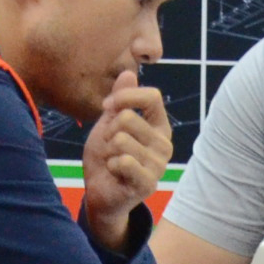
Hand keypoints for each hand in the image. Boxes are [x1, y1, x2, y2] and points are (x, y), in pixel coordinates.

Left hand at [78, 69, 173, 249]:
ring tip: (112, 160)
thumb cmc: (106, 156)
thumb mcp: (109, 123)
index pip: (152, 96)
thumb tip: (129, 71)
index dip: (125, 96)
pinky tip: (115, 173)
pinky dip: (111, 165)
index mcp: (159, 126)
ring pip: (122, 139)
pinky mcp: (148, 183)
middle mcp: (164, 144)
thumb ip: (120, 100)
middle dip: (108, 130)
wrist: (99, 191)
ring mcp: (159, 165)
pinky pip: (123, 161)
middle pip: (129, 118)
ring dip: (108, 150)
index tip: (107, 106)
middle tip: (108, 146)